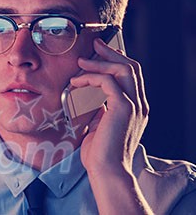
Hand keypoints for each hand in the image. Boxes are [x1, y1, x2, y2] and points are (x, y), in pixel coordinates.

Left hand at [70, 38, 148, 174]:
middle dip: (111, 54)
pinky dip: (91, 77)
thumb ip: (98, 108)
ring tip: (81, 63)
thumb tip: (87, 94)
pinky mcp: (123, 108)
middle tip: (94, 46)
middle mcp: (139, 104)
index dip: (116, 60)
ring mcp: (134, 105)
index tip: (99, 52)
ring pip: (123, 70)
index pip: (131, 75)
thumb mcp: (99, 125)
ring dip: (100, 63)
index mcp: (135, 108)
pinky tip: (77, 82)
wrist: (106, 170)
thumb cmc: (99, 152)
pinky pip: (108, 82)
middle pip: (130, 67)